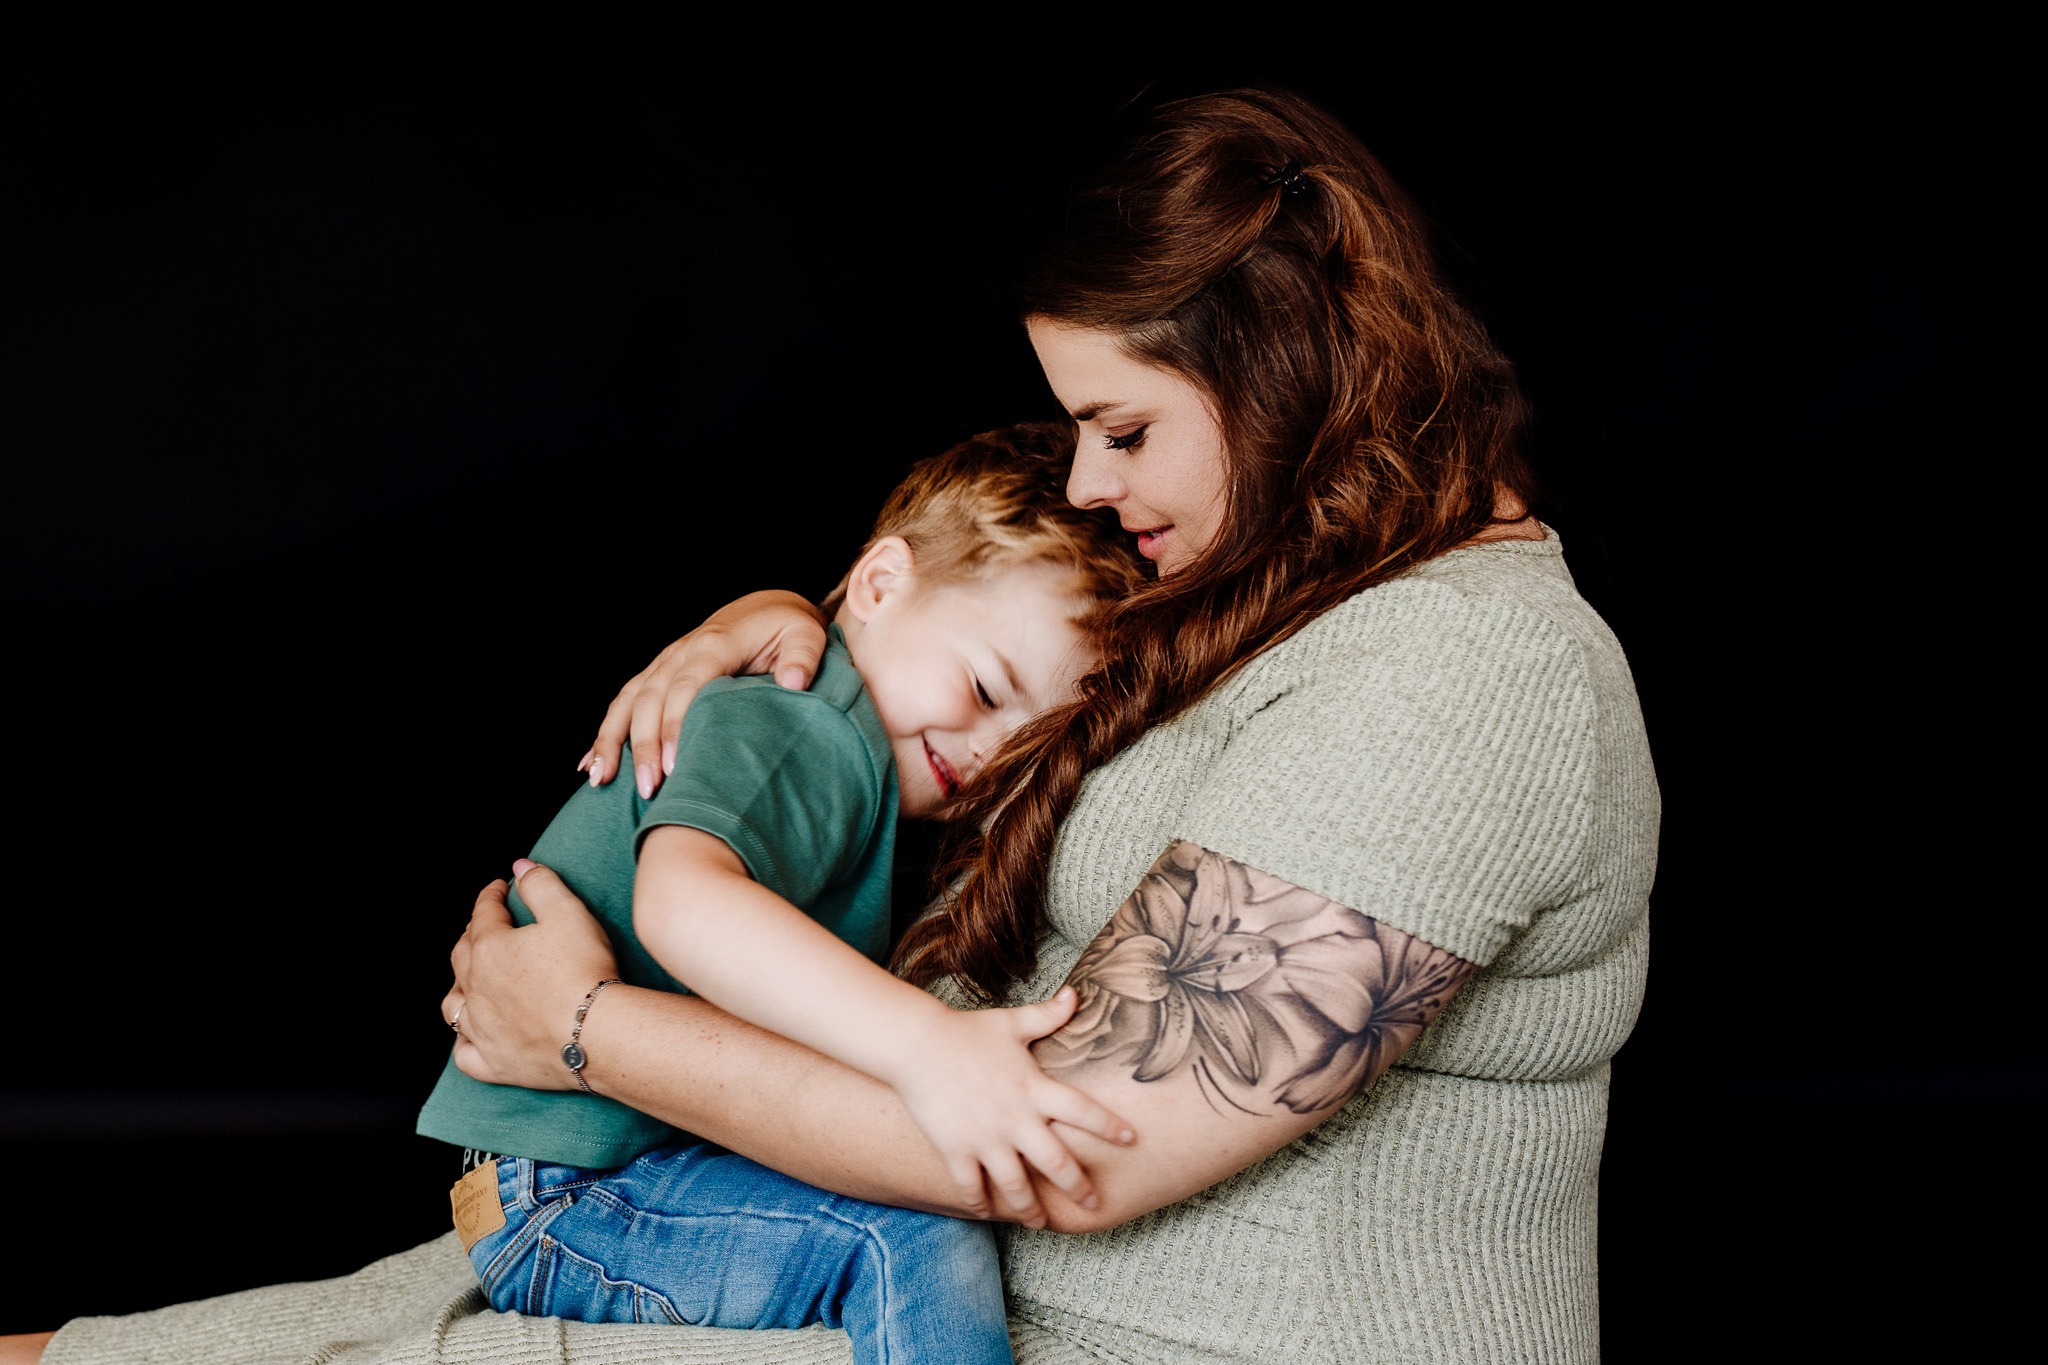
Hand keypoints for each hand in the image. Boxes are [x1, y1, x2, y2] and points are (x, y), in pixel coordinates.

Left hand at [447, 860, 621, 1089]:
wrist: (596, 1034)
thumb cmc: (584, 971)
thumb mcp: (568, 913)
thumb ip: (541, 885)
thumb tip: (519, 866)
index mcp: (490, 948)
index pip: (483, 913)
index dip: (491, 896)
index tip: (499, 888)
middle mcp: (475, 988)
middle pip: (463, 955)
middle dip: (473, 935)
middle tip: (487, 926)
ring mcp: (480, 1028)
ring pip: (454, 1004)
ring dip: (460, 987)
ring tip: (472, 980)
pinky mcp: (492, 1062)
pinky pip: (464, 1054)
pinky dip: (464, 1043)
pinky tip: (472, 1036)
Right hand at [581, 590, 827, 798]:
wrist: (768, 607)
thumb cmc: (789, 628)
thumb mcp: (807, 635)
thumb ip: (802, 658)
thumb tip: (793, 683)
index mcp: (715, 644)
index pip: (687, 686)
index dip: (675, 725)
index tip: (673, 764)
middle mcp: (681, 651)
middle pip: (651, 698)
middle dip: (643, 744)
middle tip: (648, 789)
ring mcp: (665, 662)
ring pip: (627, 700)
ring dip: (610, 740)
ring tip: (599, 781)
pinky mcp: (659, 673)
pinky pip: (624, 702)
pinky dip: (605, 733)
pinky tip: (590, 765)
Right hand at [886, 987, 1136, 1225]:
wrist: (916, 1045)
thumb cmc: (967, 1031)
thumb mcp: (1012, 1022)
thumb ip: (1048, 1015)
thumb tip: (1077, 994)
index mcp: (1034, 1088)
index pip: (1082, 1111)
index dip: (1109, 1126)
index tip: (1131, 1140)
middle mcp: (1015, 1119)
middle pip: (1056, 1163)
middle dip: (1078, 1187)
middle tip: (1094, 1204)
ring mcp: (985, 1138)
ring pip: (1016, 1186)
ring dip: (1031, 1209)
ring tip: (1041, 1223)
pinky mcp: (956, 1149)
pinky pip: (971, 1187)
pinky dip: (980, 1204)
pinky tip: (988, 1213)